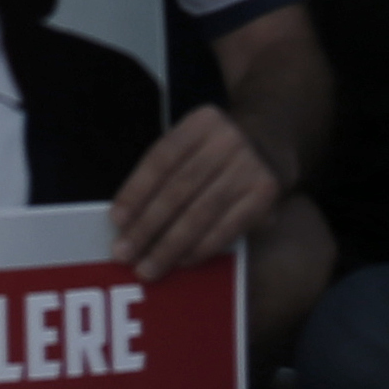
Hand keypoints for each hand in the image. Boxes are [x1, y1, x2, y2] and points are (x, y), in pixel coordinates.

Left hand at [105, 104, 284, 279]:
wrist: (272, 141)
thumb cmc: (216, 150)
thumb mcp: (193, 142)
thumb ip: (165, 172)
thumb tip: (126, 219)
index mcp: (202, 121)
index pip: (162, 157)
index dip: (137, 190)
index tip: (116, 220)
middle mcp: (228, 140)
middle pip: (179, 188)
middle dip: (147, 225)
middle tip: (123, 253)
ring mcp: (250, 166)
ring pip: (201, 212)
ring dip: (170, 245)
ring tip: (147, 267)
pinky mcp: (266, 194)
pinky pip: (227, 227)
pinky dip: (201, 248)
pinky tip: (181, 262)